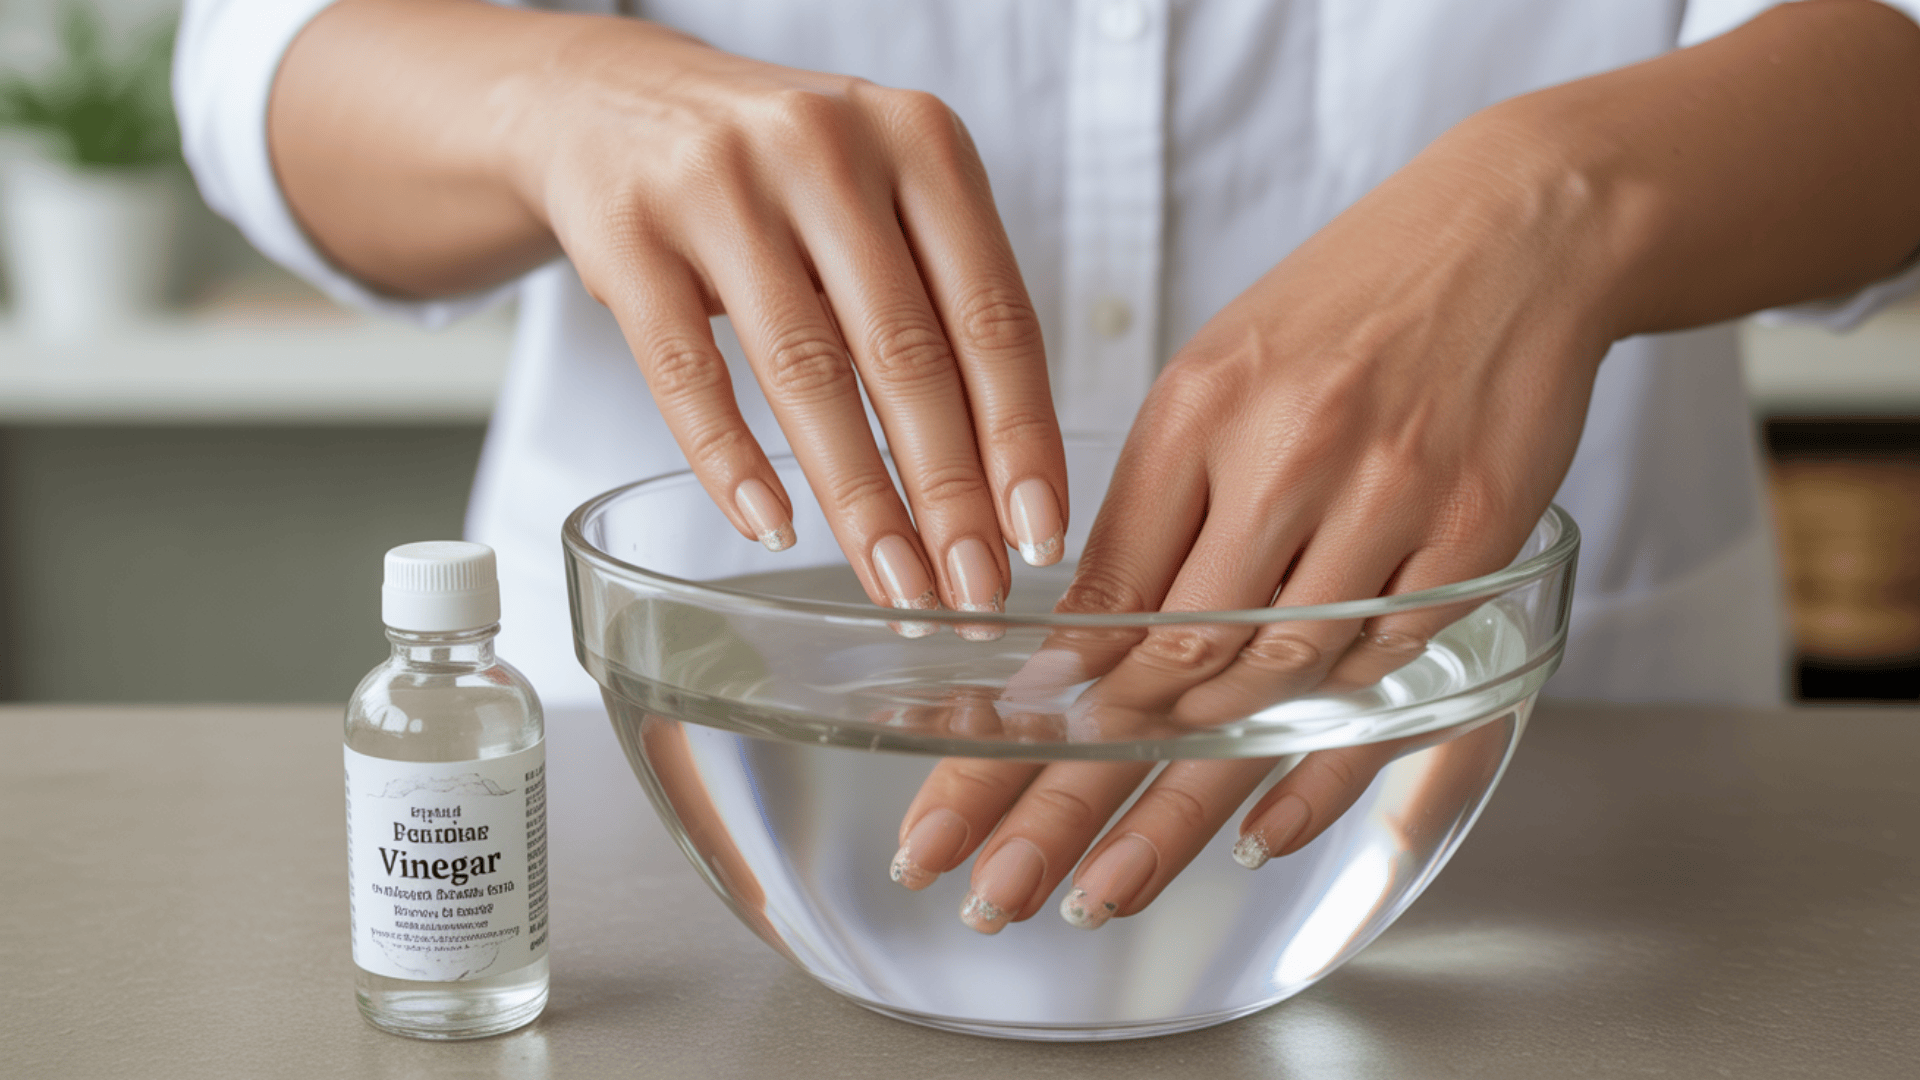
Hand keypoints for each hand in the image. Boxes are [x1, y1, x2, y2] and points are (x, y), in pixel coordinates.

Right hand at [275, 2, 1068, 617]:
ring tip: (895, 585)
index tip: (1039, 537)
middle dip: (950, 493)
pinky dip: (733, 464)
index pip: (994, 315)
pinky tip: (773, 529)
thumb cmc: (779, 176)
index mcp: (920, 141)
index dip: (1022, 439)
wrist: (611, 102)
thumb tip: (1009, 484)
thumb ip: (945, 301)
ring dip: (860, 500)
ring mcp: (719, 187)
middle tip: (975, 590)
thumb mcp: (881, 197)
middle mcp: (827, 149)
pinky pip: (689, 374)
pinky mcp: (626, 232)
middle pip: (907, 353)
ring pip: (806, 372)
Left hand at [893, 109, 1611, 930]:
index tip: (958, 803)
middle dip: (1068, 793)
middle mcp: (1284, 462)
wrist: (1515, 231)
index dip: (1020, 716)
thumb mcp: (1219, 375)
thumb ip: (1153, 505)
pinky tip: (1255, 831)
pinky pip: (1384, 680)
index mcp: (1199, 415)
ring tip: (1103, 889)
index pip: (1093, 602)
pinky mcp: (1473, 541)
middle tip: (997, 891)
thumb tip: (1081, 639)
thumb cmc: (1346, 307)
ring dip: (1178, 804)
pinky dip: (1321, 765)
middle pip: (1165, 667)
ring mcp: (1385, 505)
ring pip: (1268, 688)